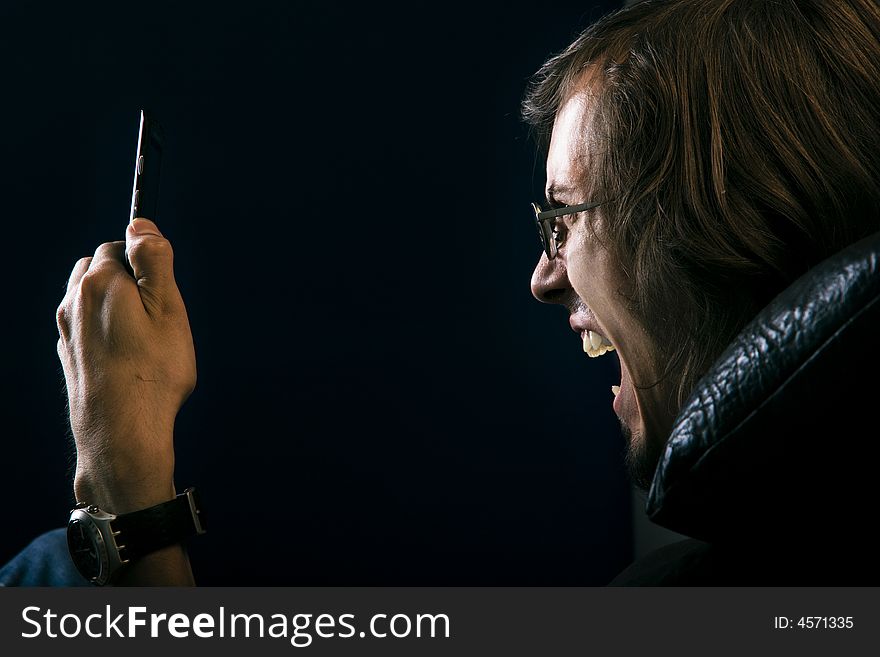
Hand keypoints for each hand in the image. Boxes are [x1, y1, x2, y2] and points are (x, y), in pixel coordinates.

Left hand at [56, 218, 195, 514]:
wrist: (122, 432)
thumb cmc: (153, 371)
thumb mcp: (169, 308)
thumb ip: (154, 260)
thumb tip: (140, 222)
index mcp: (100, 281)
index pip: (121, 245)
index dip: (147, 262)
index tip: (166, 290)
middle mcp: (74, 300)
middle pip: (99, 267)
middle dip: (126, 278)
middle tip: (159, 313)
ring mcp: (66, 330)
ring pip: (88, 297)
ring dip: (112, 303)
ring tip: (143, 336)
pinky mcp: (68, 356)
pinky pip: (85, 326)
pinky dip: (104, 330)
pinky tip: (127, 357)